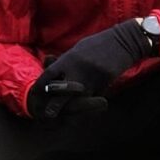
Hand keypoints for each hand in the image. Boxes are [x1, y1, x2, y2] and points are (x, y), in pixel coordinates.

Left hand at [28, 18, 159, 120]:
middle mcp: (78, 70)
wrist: (122, 42)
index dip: (41, 85)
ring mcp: (92, 78)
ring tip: (67, 117)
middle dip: (54, 105)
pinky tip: (86, 108)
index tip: (37, 93)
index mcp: (69, 59)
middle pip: (61, 92)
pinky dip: (89, 103)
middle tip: (48, 114)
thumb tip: (49, 67)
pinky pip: (93, 97)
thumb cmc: (98, 44)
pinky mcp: (104, 84)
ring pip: (78, 99)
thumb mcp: (77, 49)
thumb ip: (64, 61)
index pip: (49, 74)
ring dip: (73, 108)